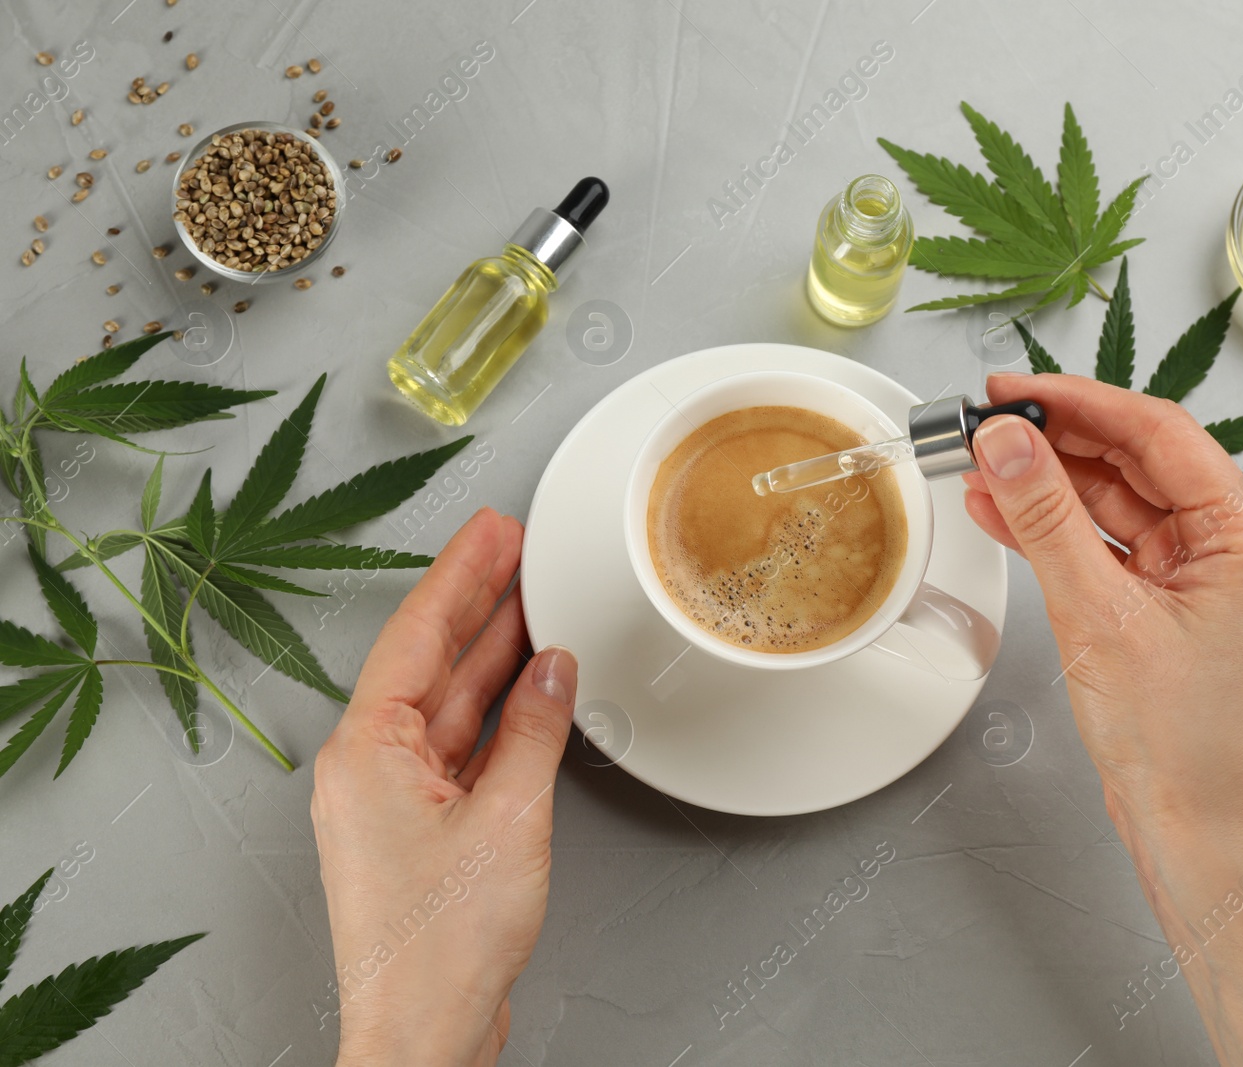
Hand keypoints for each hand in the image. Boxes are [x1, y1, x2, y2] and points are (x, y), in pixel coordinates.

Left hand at [310, 508, 575, 1065]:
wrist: (424, 1032)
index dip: (458, 575)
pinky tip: (530, 688)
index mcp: (366, 752)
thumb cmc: (440, 945)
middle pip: (429, 662)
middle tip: (515, 546)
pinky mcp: (421, 829)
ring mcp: (394, 800)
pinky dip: (497, 716)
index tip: (490, 531)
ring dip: (491, 655)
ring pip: (448, 704)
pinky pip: (460, 747)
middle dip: (476, 602)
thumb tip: (550, 671)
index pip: (415, 636)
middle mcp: (369, 768)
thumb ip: (532, 732)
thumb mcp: (508, 818)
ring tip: (532, 600)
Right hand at [966, 374, 1242, 1065]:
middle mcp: (1230, 545)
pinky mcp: (1163, 606)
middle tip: (986, 422)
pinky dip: (1054, 530)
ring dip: (1047, 484)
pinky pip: (1104, 546)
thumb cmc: (1182, 742)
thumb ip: (1047, 518)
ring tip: (979, 465)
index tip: (1011, 389)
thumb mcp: (1101, 615)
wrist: (1196, 830)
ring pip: (1113, 502)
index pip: (1157, 433)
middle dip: (1057, 439)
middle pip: (1135, 461)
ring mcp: (1196, 576)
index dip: (1078, 401)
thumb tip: (1008, 441)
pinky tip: (1001, 510)